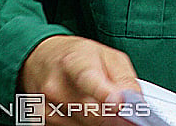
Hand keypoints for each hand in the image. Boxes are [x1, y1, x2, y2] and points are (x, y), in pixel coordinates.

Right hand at [18, 35, 140, 125]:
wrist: (40, 58)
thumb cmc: (77, 56)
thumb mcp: (108, 56)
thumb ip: (124, 79)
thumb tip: (135, 102)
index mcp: (75, 61)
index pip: (88, 79)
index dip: (104, 93)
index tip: (118, 103)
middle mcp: (56, 84)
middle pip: (90, 110)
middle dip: (112, 114)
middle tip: (122, 110)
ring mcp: (46, 104)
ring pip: (83, 124)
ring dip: (99, 120)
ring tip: (101, 103)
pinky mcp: (42, 119)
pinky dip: (85, 123)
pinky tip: (85, 110)